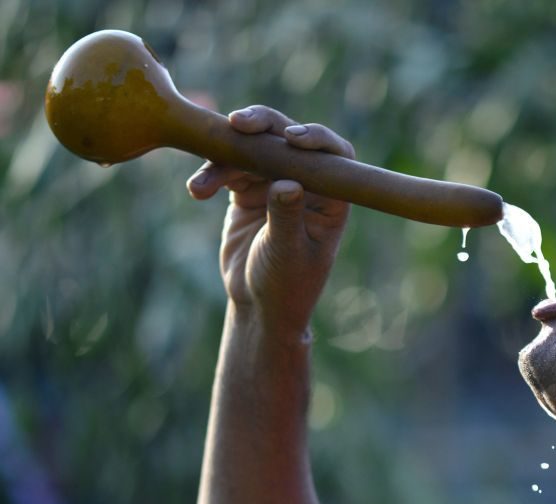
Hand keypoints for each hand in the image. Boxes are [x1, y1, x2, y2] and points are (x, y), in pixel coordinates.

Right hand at [187, 105, 355, 335]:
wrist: (257, 304)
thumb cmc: (285, 285)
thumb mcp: (287, 254)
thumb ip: (286, 217)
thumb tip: (287, 183)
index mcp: (331, 197)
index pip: (334, 155)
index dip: (316, 138)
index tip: (292, 137)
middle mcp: (307, 183)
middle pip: (288, 137)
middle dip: (264, 125)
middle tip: (237, 123)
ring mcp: (275, 182)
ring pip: (253, 148)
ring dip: (226, 155)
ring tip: (203, 185)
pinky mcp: (247, 189)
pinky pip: (228, 167)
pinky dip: (211, 174)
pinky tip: (198, 190)